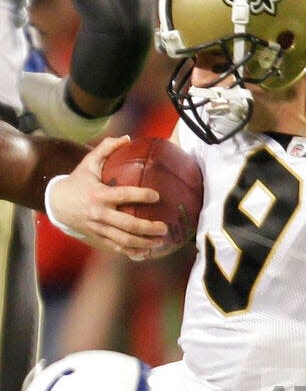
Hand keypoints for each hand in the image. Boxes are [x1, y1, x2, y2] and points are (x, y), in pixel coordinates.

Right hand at [46, 136, 167, 256]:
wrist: (58, 203)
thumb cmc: (79, 181)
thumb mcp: (89, 163)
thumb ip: (106, 149)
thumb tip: (127, 138)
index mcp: (99, 194)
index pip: (123, 195)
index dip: (141, 195)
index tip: (157, 195)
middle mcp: (99, 213)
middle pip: (127, 224)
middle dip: (148, 227)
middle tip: (164, 227)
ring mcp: (99, 228)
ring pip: (124, 240)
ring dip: (144, 242)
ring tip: (160, 241)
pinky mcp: (98, 237)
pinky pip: (117, 247)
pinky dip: (132, 252)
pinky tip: (146, 252)